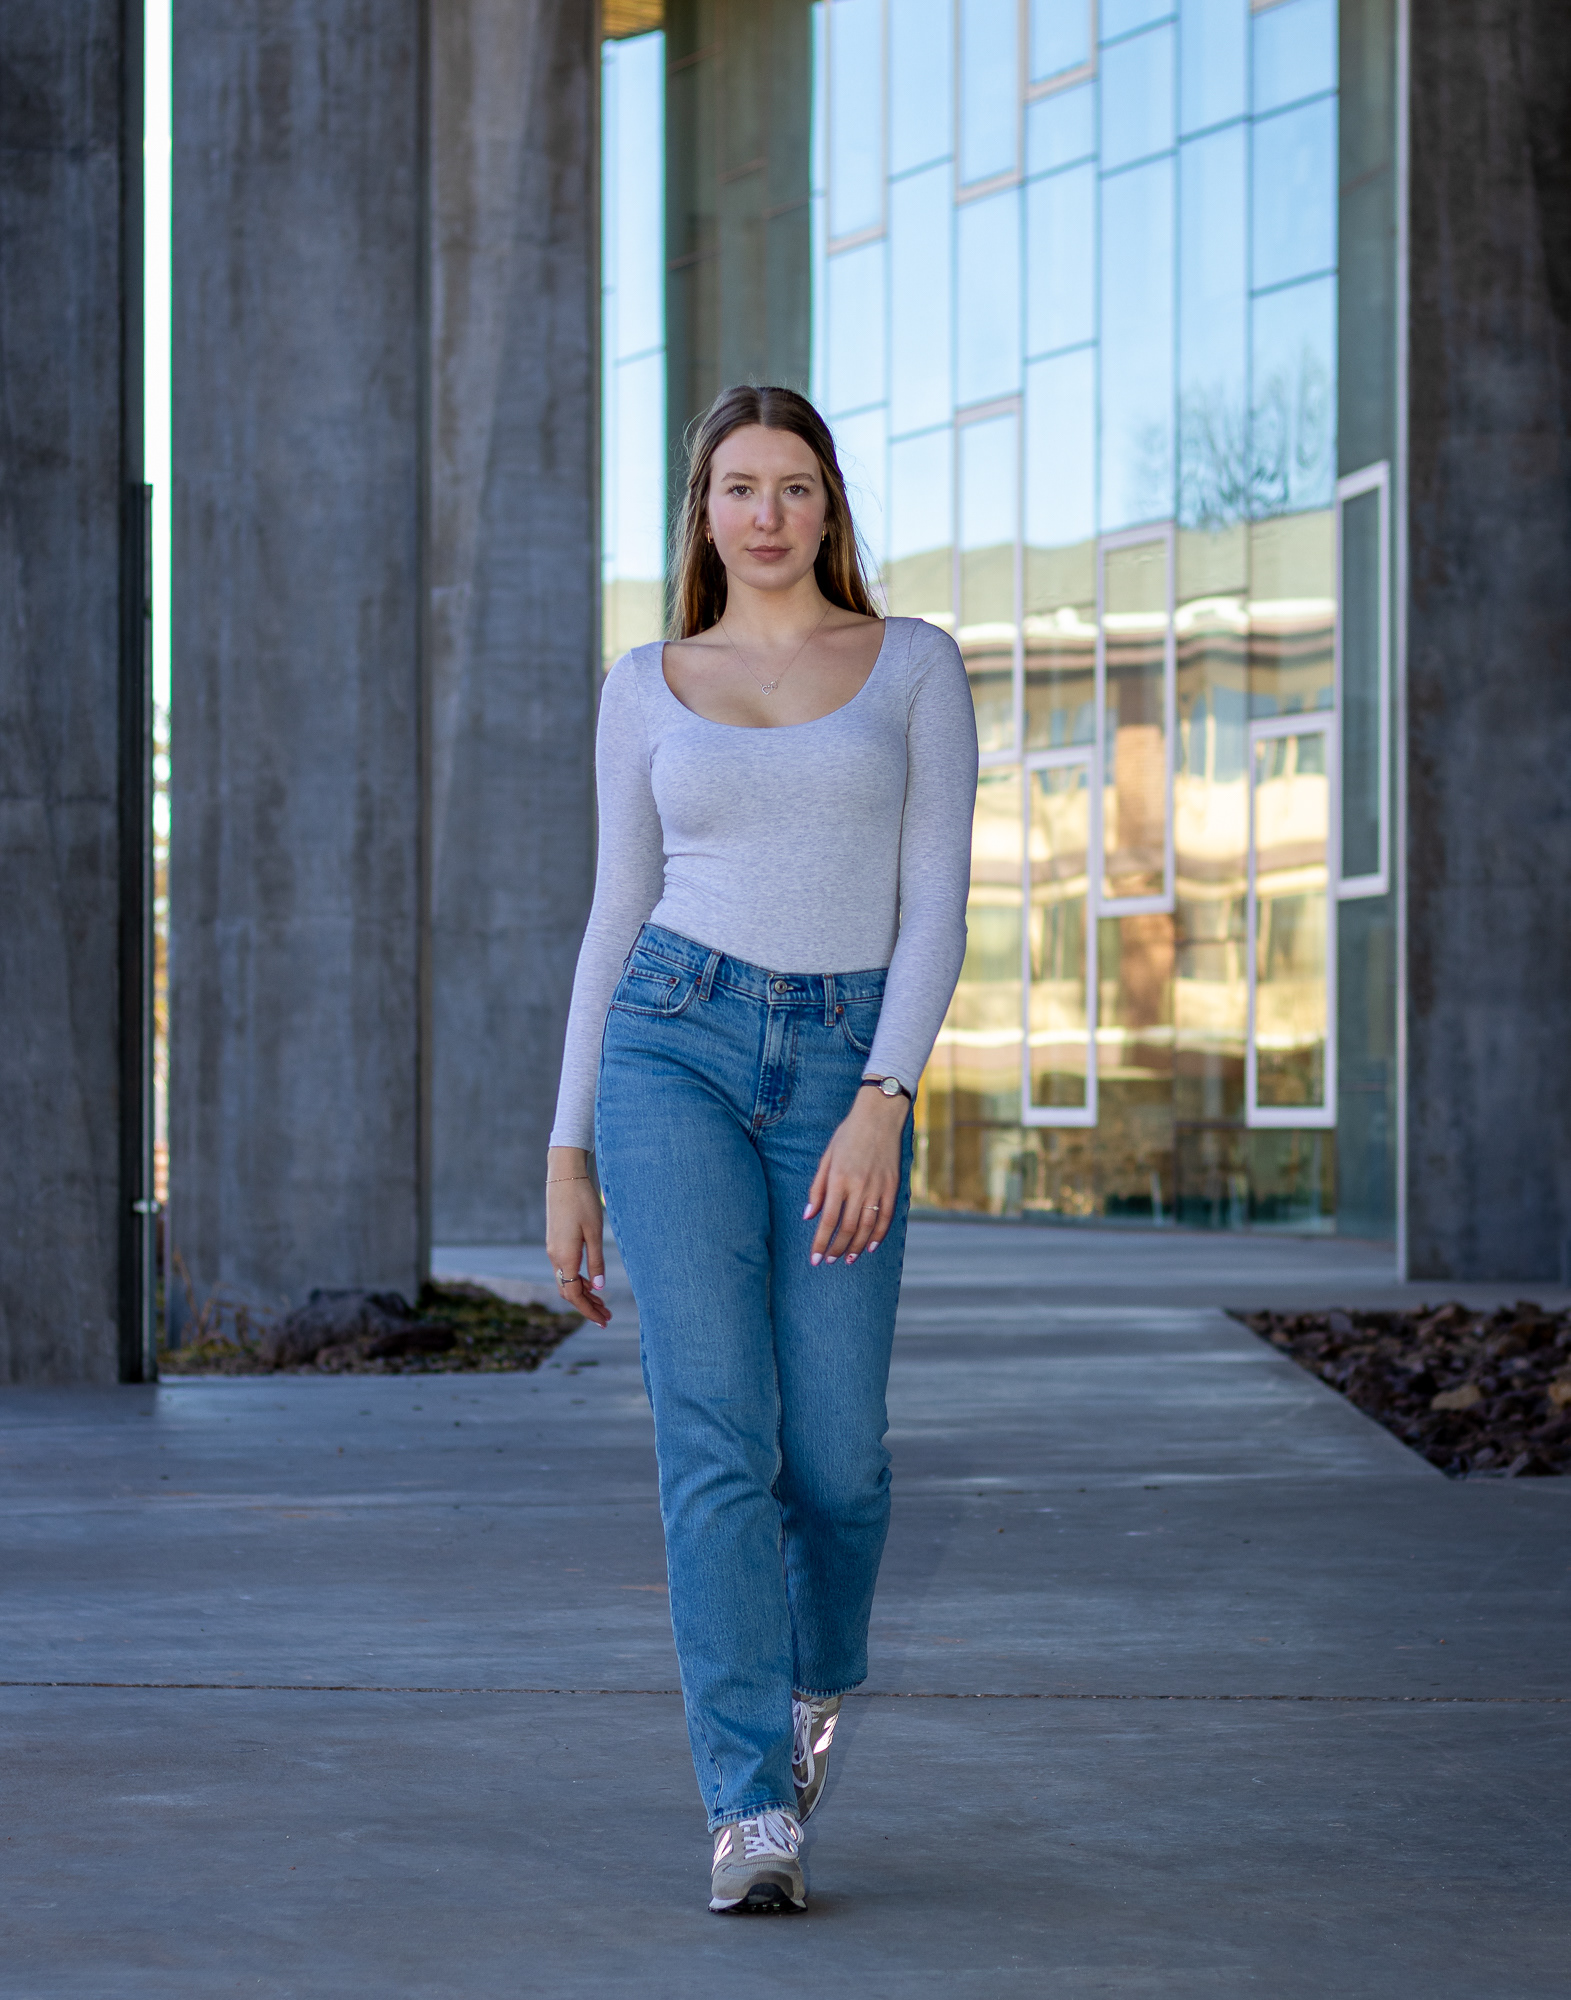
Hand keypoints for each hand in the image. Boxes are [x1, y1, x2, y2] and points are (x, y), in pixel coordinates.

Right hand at [545, 1148, 611, 1327]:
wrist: (564, 1177)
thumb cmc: (582, 1202)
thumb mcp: (595, 1233)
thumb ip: (596, 1261)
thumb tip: (599, 1288)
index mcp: (565, 1256)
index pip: (574, 1294)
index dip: (588, 1310)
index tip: (603, 1321)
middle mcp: (555, 1256)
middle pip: (569, 1292)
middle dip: (587, 1306)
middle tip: (607, 1317)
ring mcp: (553, 1249)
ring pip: (566, 1281)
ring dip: (583, 1295)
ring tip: (602, 1303)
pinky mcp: (555, 1242)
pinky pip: (565, 1270)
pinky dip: (578, 1281)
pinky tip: (592, 1283)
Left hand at [804, 1085, 906, 1266]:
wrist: (879, 1116)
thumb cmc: (848, 1135)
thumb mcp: (826, 1157)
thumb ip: (817, 1188)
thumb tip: (808, 1216)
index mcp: (838, 1179)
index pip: (828, 1220)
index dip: (820, 1243)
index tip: (815, 1259)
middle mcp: (858, 1187)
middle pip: (847, 1228)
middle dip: (836, 1249)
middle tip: (830, 1261)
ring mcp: (877, 1188)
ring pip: (867, 1227)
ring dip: (856, 1246)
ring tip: (848, 1259)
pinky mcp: (893, 1186)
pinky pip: (886, 1217)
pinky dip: (879, 1235)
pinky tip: (870, 1246)